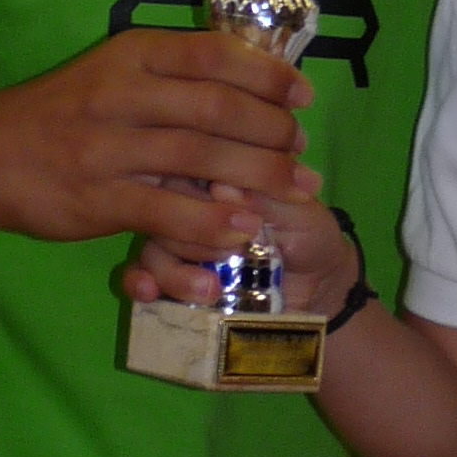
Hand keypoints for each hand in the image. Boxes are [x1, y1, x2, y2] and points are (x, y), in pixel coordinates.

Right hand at [0, 25, 312, 260]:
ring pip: (201, 158)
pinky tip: (244, 229)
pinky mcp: (97, 198)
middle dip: (272, 131)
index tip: (303, 96)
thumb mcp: (110, 74)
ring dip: (259, 176)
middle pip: (218, 107)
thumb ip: (169, 78)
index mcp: (131, 54)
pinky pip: (167, 212)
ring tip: (296, 189)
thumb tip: (244, 85)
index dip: (267, 75)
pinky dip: (211, 222)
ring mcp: (108, 147)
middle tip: (304, 150)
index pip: (214, 55)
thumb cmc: (59, 116)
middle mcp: (122, 93)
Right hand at [117, 179, 360, 315]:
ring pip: (150, 245)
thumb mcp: (299, 211)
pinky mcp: (169, 277)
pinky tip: (149, 291)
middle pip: (159, 205)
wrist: (317, 291)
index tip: (238, 211)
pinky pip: (138, 275)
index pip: (189, 164)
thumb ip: (266, 196)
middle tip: (235, 252)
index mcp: (217, 174)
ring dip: (172, 268)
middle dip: (192, 233)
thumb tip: (221, 185)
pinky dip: (138, 282)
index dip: (204, 188)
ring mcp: (175, 241)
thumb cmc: (308, 236)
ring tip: (209, 289)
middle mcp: (188, 202)